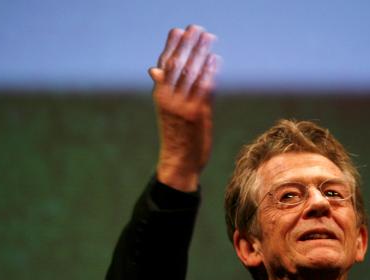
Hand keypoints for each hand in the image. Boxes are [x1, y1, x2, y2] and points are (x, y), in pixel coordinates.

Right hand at [149, 25, 219, 191]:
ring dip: (201, 53)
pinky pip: (204, 88)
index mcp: (160, 96)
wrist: (179, 163)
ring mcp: (183, 106)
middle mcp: (169, 99)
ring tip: (208, 38)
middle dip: (188, 45)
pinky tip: (215, 60)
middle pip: (178, 65)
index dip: (171, 46)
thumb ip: (164, 88)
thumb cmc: (175, 136)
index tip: (177, 30)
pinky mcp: (197, 114)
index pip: (164, 65)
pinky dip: (209, 72)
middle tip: (196, 28)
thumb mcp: (165, 111)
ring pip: (192, 74)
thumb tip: (154, 69)